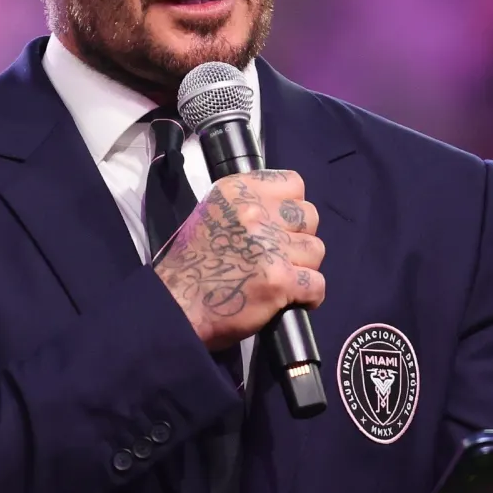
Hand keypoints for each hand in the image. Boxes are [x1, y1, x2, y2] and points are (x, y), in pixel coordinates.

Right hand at [153, 169, 325, 350]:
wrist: (175, 309)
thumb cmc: (190, 268)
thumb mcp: (210, 215)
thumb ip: (244, 207)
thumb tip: (280, 212)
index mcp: (236, 191)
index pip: (293, 183)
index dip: (291, 207)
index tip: (281, 226)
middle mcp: (254, 212)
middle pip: (309, 216)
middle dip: (299, 238)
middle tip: (280, 257)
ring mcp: (269, 246)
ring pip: (316, 250)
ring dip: (303, 268)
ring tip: (280, 281)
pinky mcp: (280, 279)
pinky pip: (317, 284)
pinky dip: (308, 297)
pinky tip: (291, 301)